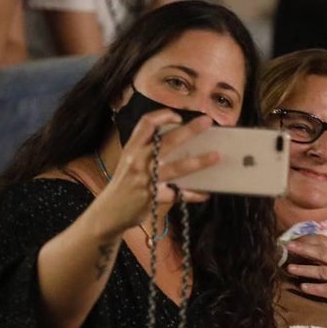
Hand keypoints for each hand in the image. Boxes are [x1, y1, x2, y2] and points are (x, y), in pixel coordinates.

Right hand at [91, 111, 218, 237]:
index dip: (163, 115)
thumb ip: (146, 149)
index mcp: (132, 148)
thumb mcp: (129, 161)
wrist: (110, 211)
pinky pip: (180, 194)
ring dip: (200, 162)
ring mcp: (147, 179)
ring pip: (178, 167)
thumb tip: (178, 140)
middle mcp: (139, 161)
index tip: (179, 116)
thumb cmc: (124, 183)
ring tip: (216, 156)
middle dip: (190, 130)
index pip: (146, 123)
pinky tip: (205, 192)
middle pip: (168, 141)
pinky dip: (194, 194)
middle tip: (207, 122)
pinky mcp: (154, 197)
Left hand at [284, 235, 326, 315]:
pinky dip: (315, 288)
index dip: (309, 239)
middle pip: (321, 254)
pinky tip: (303, 288)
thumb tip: (316, 252)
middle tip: (288, 247)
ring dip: (305, 270)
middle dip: (304, 250)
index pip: (325, 242)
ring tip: (290, 269)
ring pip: (322, 272)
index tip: (295, 238)